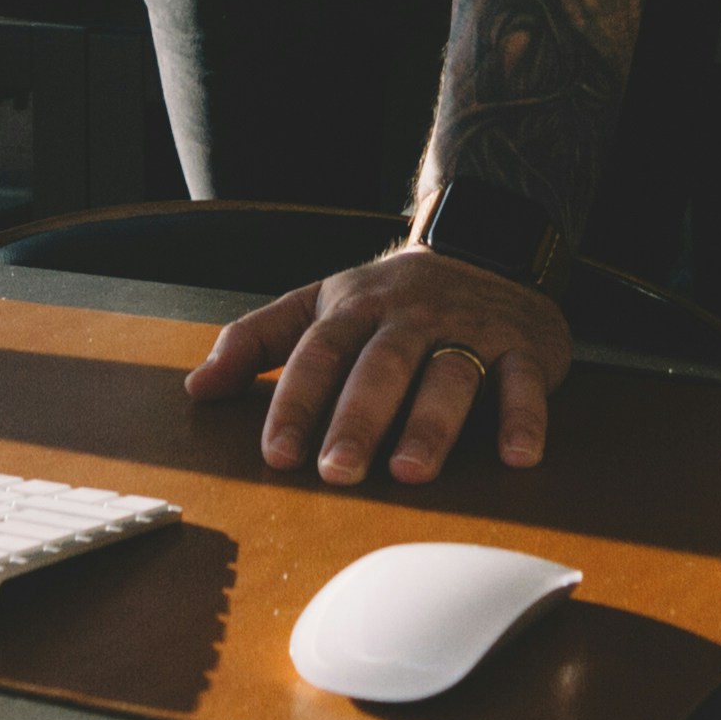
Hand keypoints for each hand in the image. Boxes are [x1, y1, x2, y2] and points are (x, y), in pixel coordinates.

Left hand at [182, 248, 570, 485]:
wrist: (483, 247)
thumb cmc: (388, 298)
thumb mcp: (317, 305)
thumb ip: (255, 342)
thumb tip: (196, 389)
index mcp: (353, 308)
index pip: (317, 355)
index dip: (295, 403)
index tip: (276, 453)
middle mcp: (409, 318)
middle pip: (379, 369)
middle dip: (357, 420)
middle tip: (337, 472)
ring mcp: (467, 330)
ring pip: (448, 377)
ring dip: (430, 425)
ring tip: (410, 472)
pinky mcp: (522, 346)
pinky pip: (524, 382)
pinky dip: (524, 418)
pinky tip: (516, 457)